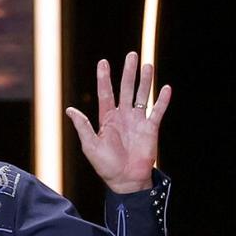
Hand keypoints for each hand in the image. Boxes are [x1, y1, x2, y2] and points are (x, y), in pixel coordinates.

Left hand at [65, 52, 171, 193]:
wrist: (125, 180)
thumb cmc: (106, 166)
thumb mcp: (91, 146)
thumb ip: (83, 126)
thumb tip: (70, 110)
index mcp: (107, 119)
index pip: (106, 93)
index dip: (104, 78)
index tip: (103, 62)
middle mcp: (123, 116)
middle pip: (126, 89)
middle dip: (129, 72)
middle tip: (132, 55)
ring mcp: (137, 121)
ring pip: (141, 96)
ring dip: (145, 81)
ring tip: (147, 65)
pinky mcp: (150, 128)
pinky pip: (156, 111)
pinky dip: (161, 100)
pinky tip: (165, 88)